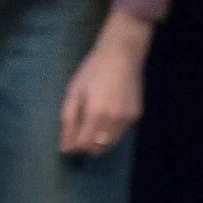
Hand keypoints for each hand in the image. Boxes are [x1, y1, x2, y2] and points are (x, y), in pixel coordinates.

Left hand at [58, 8, 151, 155]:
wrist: (122, 54)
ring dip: (98, 141)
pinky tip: (106, 114)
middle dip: (85, 146)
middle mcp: (114, 120)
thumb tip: (65, 147)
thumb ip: (69, 120)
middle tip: (78, 133)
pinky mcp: (136, 116)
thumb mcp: (74, 91)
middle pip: (98, 148)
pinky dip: (110, 131)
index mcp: (96, 113)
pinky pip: (120, 132)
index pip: (84, 144)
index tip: (67, 143)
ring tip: (91, 123)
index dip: (74, 146)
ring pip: (110, 144)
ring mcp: (128, 119)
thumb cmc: (93, 69)